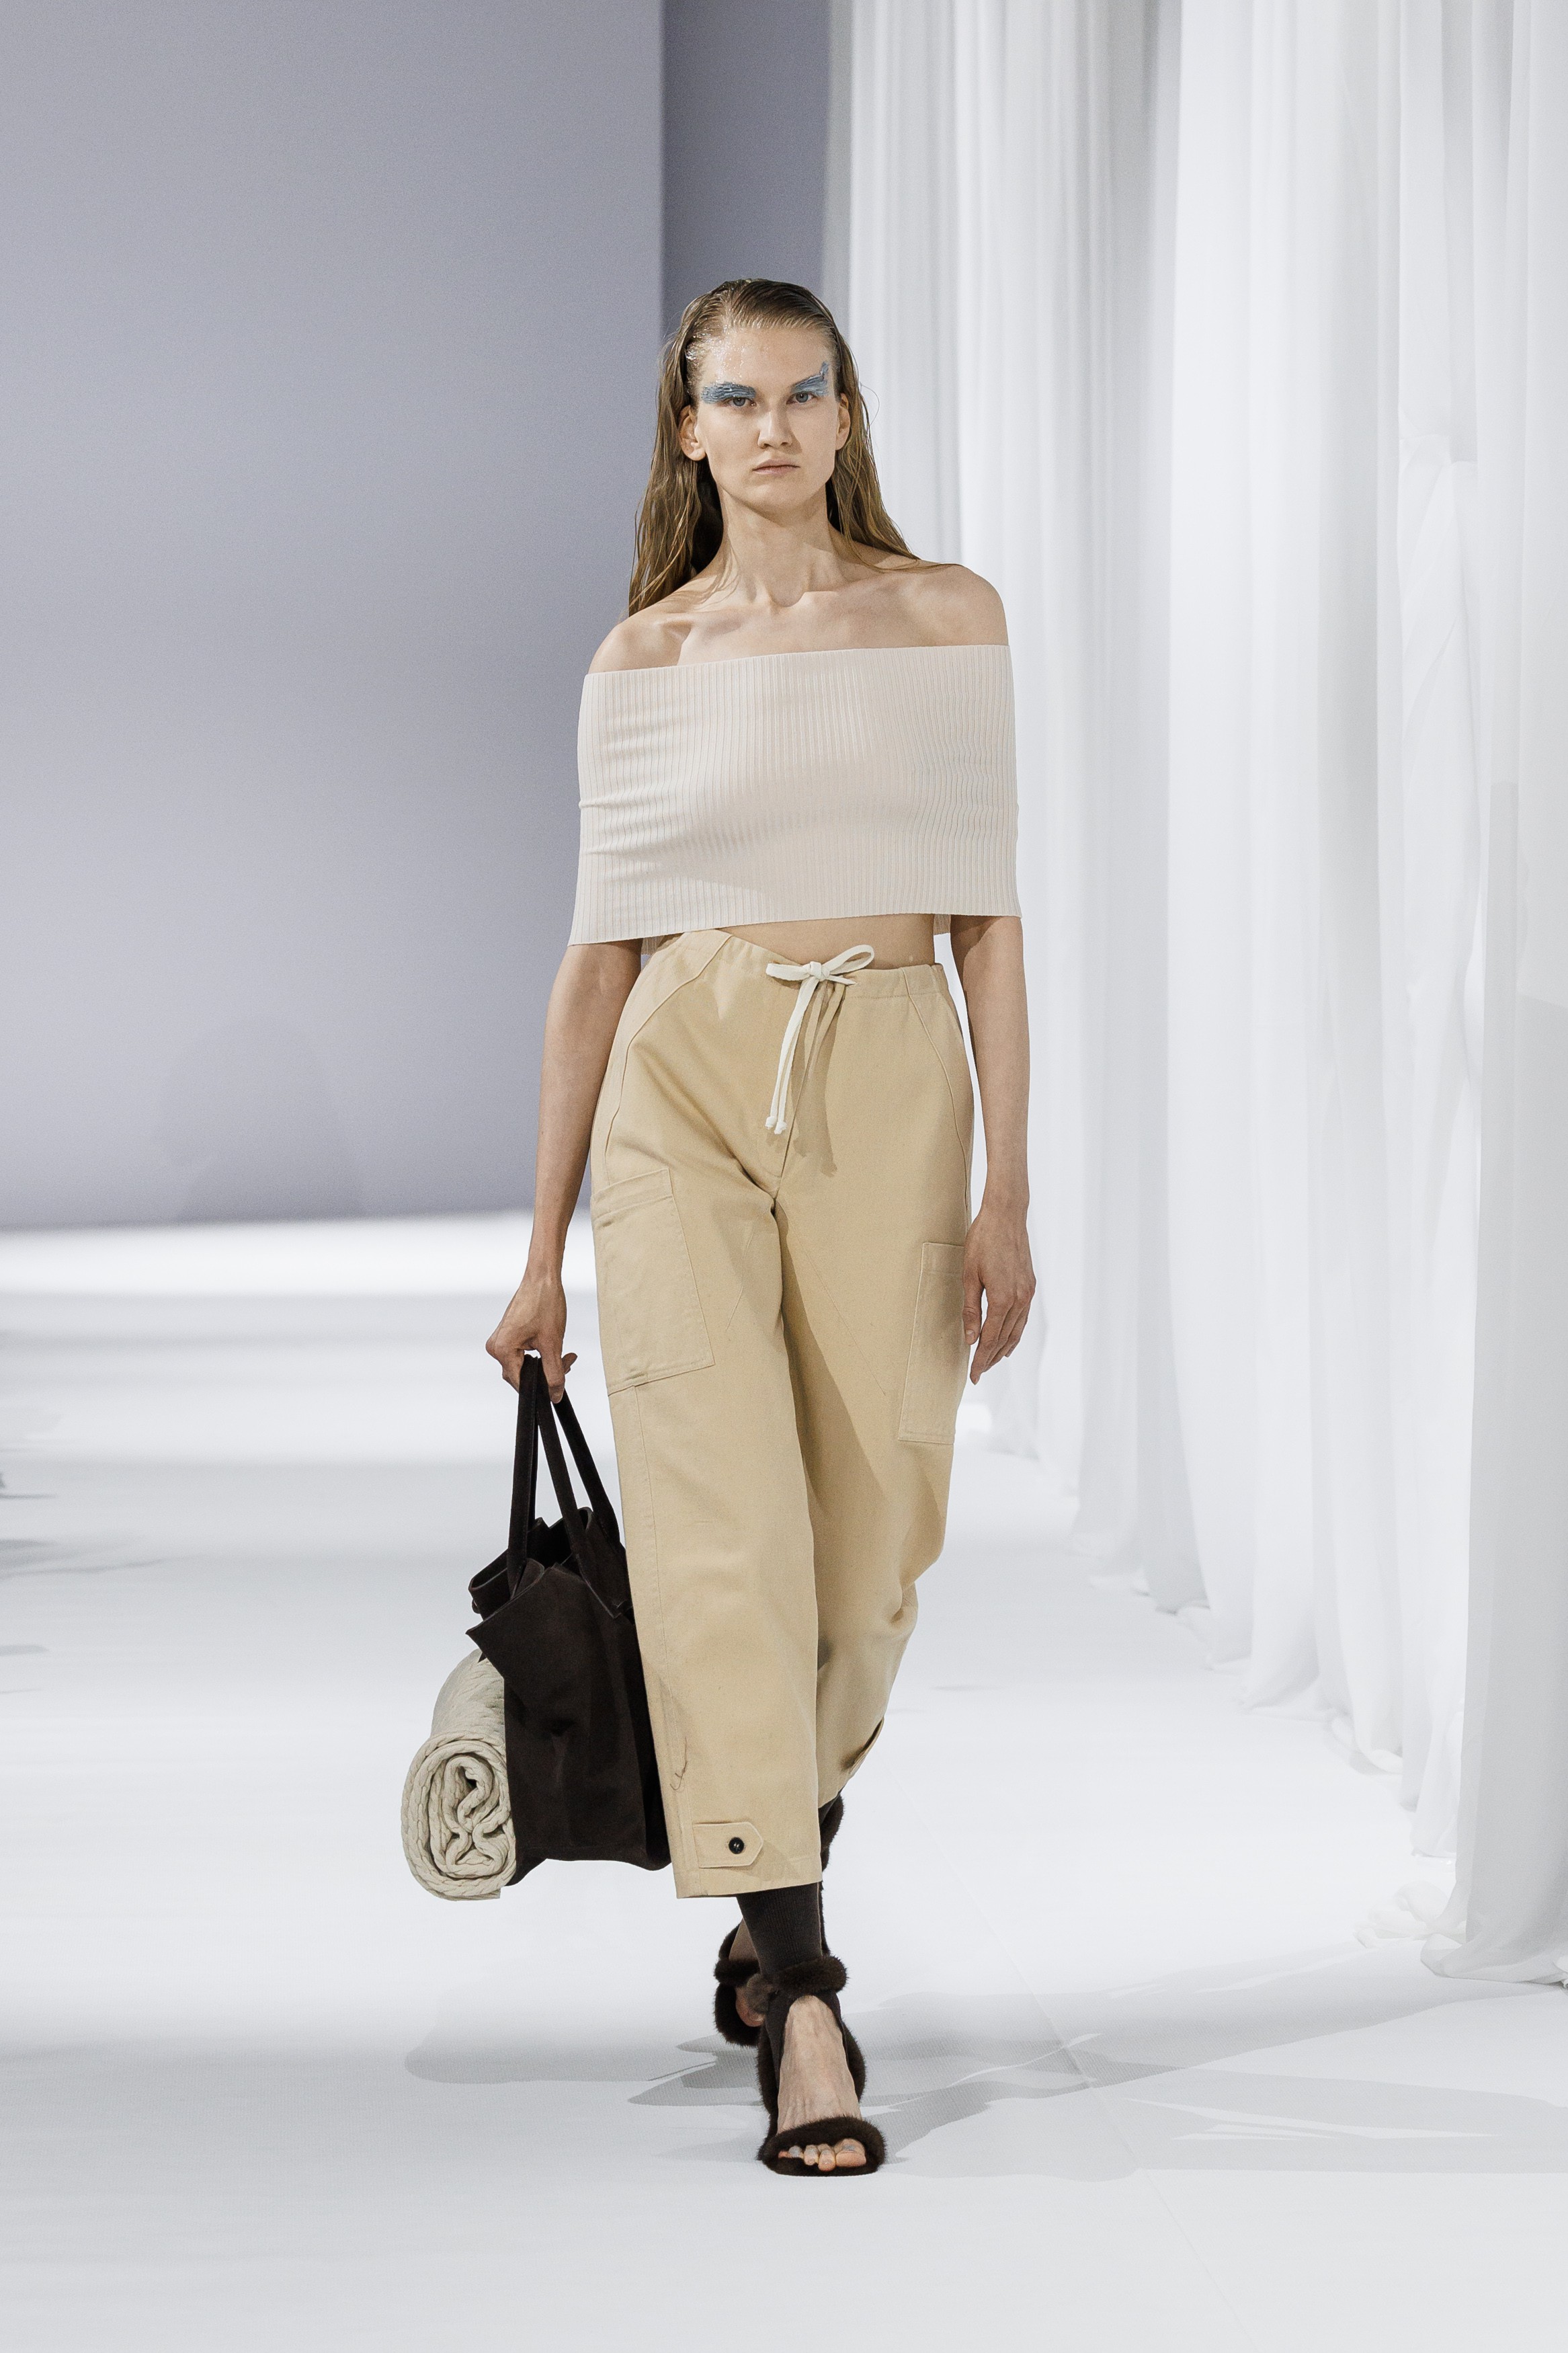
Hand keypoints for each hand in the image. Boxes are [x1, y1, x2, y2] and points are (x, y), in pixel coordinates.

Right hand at [486, 1265, 576, 1400]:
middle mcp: (496, 1346)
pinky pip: (522, 1354)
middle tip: (567, 1361)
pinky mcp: (508, 1335)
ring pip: (524, 1365)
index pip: (520, 1383)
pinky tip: (554, 1347)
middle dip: (546, 1372)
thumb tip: (555, 1395)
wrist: (542, 1277)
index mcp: (502, 1349)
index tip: (560, 1384)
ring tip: (565, 1354)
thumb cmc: (544, 1302)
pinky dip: (539, 1354)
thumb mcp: (552, 1343)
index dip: (541, 1387)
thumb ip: (554, 1373)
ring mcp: (501, 1340)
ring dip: (545, 1363)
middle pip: (521, 1374)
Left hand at [962, 1201, 1035, 1380]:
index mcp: (1003, 1299)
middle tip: (979, 1372)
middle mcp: (1020, 1300)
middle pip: (1005, 1339)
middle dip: (991, 1358)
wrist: (1006, 1215)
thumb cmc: (983, 1241)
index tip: (973, 1376)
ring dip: (1004, 1348)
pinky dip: (1015, 1332)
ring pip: (1017, 1331)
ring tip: (992, 1360)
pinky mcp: (1030, 1285)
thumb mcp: (969, 1275)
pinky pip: (1023, 1317)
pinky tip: (1007, 1337)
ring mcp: (1028, 1293)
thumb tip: (970, 1339)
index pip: (990, 1339)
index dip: (981, 1360)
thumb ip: (970, 1310)